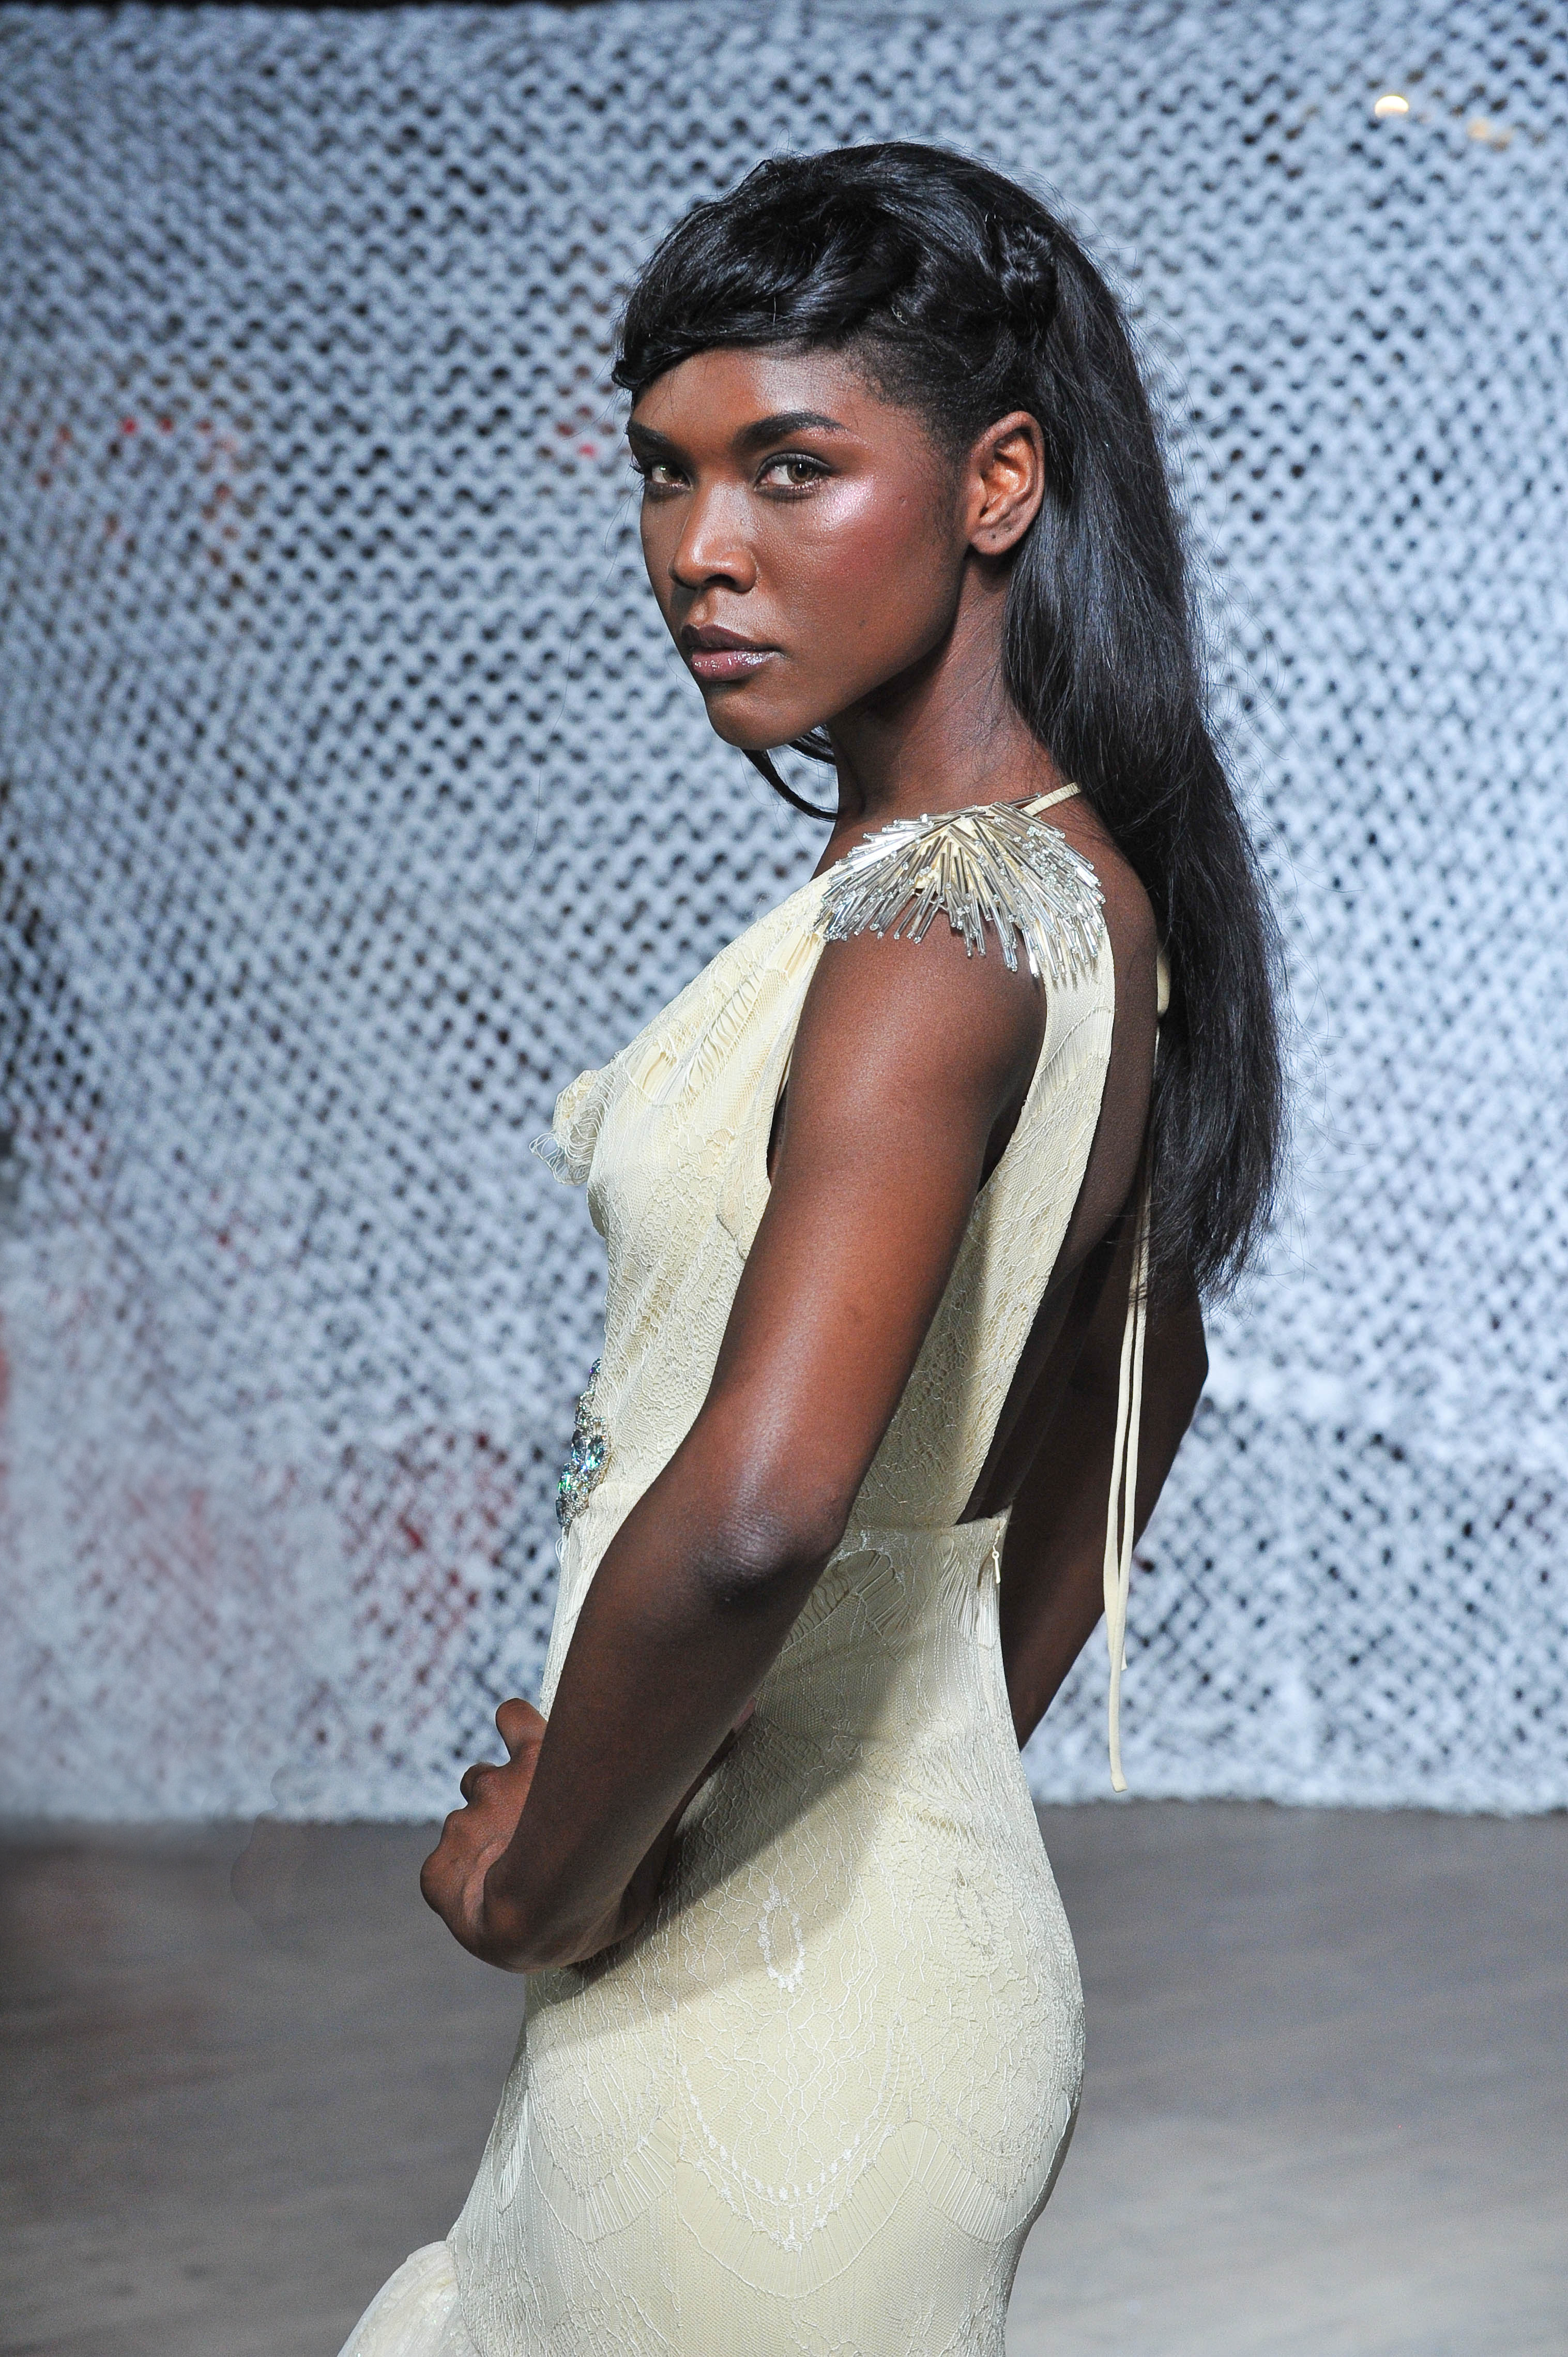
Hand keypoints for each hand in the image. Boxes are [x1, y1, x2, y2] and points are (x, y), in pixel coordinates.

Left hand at [421, 1693, 758, 1971]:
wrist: (547, 1895)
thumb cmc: (612, 1842)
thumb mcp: (661, 1793)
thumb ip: (701, 1754)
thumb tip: (754, 1705)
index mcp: (540, 1759)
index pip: (514, 1719)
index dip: (516, 1725)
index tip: (519, 1728)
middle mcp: (497, 1786)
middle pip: (480, 1775)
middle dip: (494, 1792)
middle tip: (514, 1819)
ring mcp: (466, 1827)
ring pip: (462, 1824)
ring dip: (479, 1842)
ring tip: (506, 1870)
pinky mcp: (438, 1876)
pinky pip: (437, 1875)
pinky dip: (453, 1883)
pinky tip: (480, 1896)